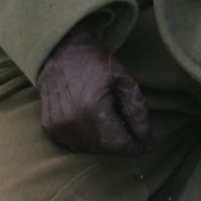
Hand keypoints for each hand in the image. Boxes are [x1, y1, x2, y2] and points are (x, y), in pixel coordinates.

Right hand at [38, 25, 153, 154]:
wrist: (59, 52)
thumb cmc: (95, 62)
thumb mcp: (124, 78)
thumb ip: (136, 109)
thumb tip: (145, 136)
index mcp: (92, 110)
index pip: (118, 144)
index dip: (137, 148)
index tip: (151, 145)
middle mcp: (72, 123)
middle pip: (105, 148)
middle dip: (125, 144)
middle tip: (137, 132)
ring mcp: (57, 128)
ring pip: (91, 147)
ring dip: (108, 141)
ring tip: (117, 122)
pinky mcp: (50, 128)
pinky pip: (75, 143)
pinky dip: (90, 138)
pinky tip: (97, 122)